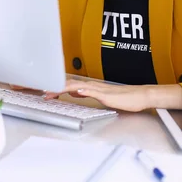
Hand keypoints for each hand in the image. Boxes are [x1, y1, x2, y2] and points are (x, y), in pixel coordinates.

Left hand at [44, 80, 181, 111]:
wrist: (140, 96)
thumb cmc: (123, 98)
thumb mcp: (99, 97)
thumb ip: (87, 93)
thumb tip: (75, 91)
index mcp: (89, 86)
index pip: (68, 84)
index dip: (55, 85)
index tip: (43, 89)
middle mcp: (91, 85)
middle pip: (68, 83)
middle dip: (53, 86)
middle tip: (42, 91)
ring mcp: (98, 89)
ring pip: (76, 86)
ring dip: (62, 88)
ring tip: (51, 91)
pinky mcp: (105, 94)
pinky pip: (91, 91)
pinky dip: (82, 90)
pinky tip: (74, 91)